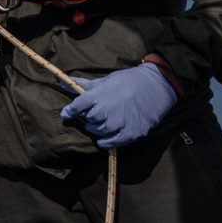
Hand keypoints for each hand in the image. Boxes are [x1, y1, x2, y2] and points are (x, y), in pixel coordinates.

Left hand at [60, 63, 176, 149]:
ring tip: (103, 121)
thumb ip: (86, 85)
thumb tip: (63, 81)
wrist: (158, 86)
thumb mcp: (107, 79)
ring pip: (98, 131)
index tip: (67, 113)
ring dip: (96, 127)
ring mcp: (119, 123)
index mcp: (100, 95)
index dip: (70, 111)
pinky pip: (111, 143)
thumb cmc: (130, 80)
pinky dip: (105, 141)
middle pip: (87, 119)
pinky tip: (105, 136)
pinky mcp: (131, 133)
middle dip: (88, 117)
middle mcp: (107, 110)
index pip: (77, 107)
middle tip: (93, 113)